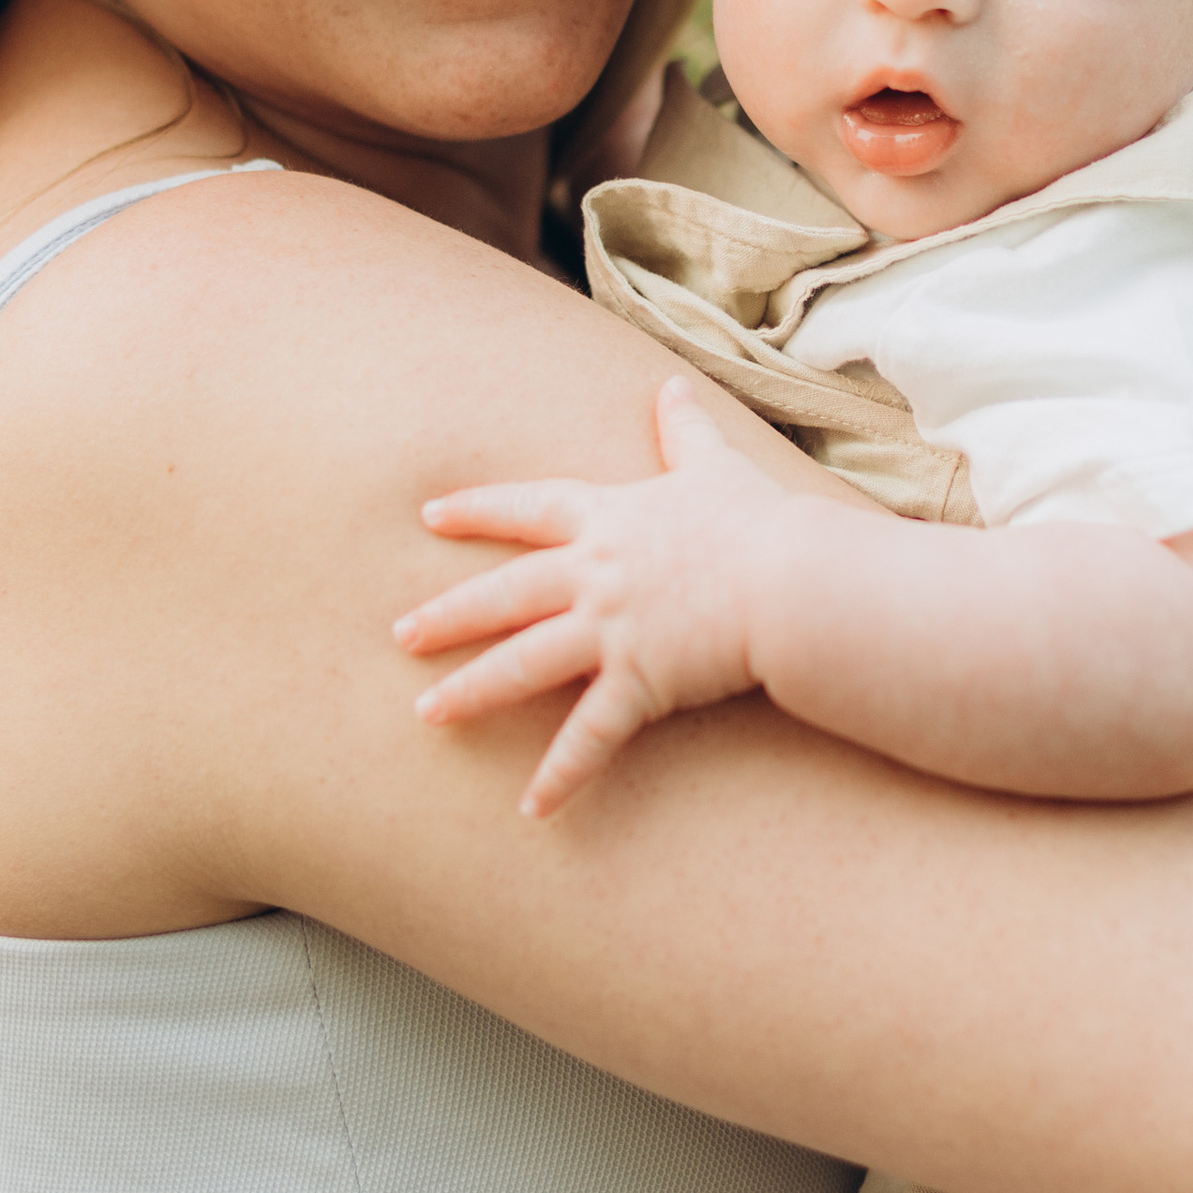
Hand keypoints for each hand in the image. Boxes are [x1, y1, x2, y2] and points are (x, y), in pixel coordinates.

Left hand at [395, 375, 798, 818]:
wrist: (793, 580)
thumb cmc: (760, 522)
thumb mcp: (716, 466)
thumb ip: (685, 428)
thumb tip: (672, 383)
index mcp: (610, 518)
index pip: (527, 509)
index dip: (478, 510)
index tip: (432, 515)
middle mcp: (595, 574)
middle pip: (504, 594)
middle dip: (448, 614)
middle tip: (399, 633)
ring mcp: (610, 630)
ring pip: (523, 663)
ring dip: (472, 691)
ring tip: (426, 714)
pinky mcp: (638, 682)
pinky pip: (589, 737)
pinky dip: (562, 775)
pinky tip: (531, 809)